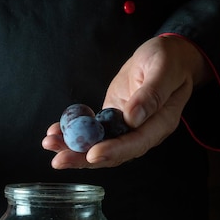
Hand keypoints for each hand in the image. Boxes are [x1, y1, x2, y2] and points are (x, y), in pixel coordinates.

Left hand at [42, 35, 211, 168]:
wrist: (168, 58)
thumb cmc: (170, 61)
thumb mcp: (164, 70)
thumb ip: (152, 94)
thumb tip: (132, 118)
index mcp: (159, 125)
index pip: (135, 144)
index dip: (113, 151)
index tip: (92, 154)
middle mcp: (141, 133)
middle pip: (111, 153)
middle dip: (83, 158)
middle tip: (59, 160)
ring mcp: (125, 129)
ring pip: (98, 145)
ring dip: (72, 148)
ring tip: (49, 143)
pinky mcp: (112, 121)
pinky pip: (92, 132)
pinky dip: (72, 133)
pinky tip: (54, 132)